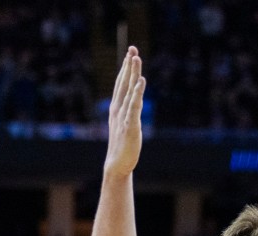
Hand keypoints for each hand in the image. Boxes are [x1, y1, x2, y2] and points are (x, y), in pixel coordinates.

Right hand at [104, 47, 145, 177]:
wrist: (117, 164)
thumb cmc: (122, 145)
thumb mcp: (124, 123)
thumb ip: (128, 110)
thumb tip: (133, 101)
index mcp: (117, 108)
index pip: (121, 83)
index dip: (126, 68)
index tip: (130, 52)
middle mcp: (119, 109)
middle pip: (124, 83)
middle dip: (128, 65)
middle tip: (132, 48)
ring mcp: (124, 116)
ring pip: (129, 91)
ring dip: (133, 74)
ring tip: (136, 58)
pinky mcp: (130, 125)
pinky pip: (134, 106)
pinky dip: (137, 93)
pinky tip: (141, 82)